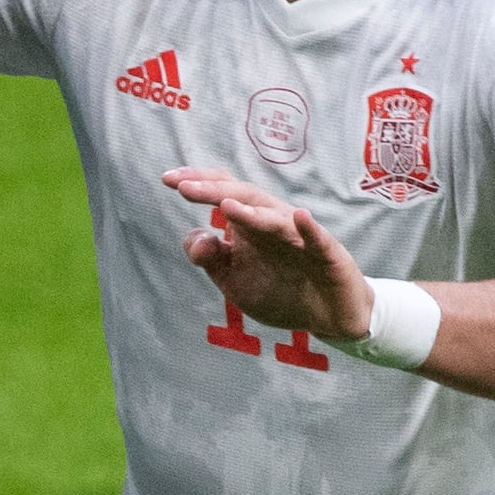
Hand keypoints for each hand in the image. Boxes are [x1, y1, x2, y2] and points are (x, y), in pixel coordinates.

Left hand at [168, 171, 375, 340]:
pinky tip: (299, 217)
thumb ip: (211, 258)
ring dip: (251, 212)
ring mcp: (301, 238)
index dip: (198, 183)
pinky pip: (318, 240)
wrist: (326, 314)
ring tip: (226, 205)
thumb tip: (195, 239)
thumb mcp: (234, 280)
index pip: (224, 193)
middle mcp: (274, 224)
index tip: (167, 179)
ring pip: (275, 219)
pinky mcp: (327, 256)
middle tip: (183, 187)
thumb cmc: (280, 289)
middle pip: (244, 197)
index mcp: (250, 225)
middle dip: (213, 191)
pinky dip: (308, 228)